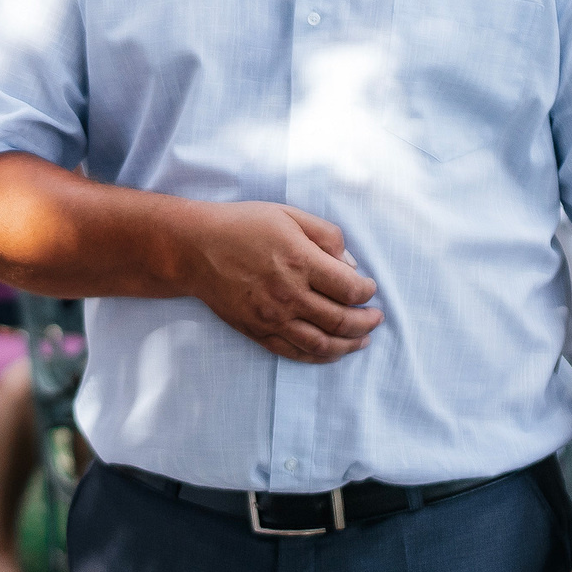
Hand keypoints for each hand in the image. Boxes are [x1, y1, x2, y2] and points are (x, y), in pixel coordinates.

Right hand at [175, 200, 380, 363]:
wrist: (194, 249)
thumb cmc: (242, 226)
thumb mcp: (289, 215)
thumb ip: (327, 236)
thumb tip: (350, 266)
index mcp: (300, 261)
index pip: (350, 289)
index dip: (368, 291)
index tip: (369, 288)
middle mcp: (289, 293)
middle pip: (342, 321)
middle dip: (367, 322)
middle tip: (376, 318)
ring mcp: (272, 317)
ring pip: (322, 344)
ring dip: (349, 345)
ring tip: (362, 340)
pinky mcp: (258, 331)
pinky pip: (295, 352)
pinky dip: (319, 357)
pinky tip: (332, 351)